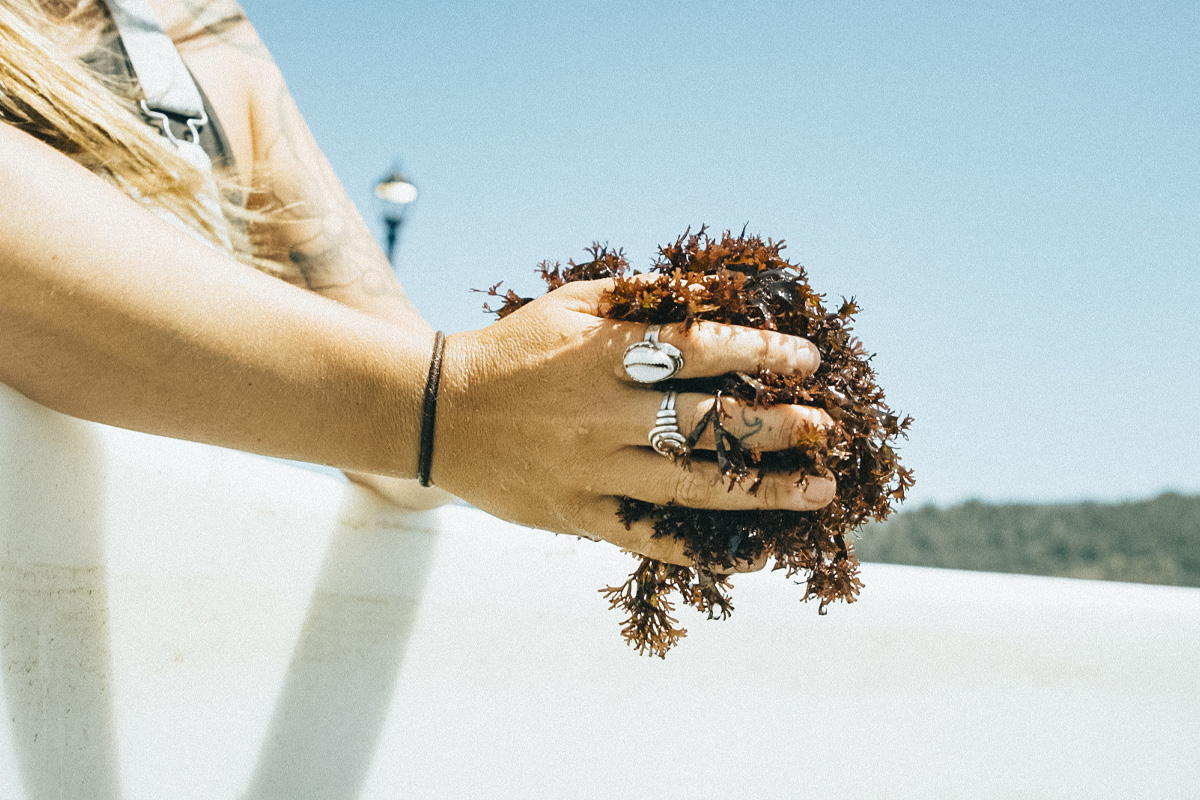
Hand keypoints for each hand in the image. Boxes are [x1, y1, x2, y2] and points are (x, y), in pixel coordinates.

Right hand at [432, 278, 835, 568]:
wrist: (439, 412)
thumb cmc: (513, 350)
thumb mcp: (570, 304)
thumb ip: (639, 297)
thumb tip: (713, 290)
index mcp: (604, 354)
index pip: (699, 349)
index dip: (760, 352)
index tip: (806, 361)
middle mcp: (604, 413)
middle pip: (707, 420)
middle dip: (777, 426)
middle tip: (827, 430)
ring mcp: (591, 469)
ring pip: (691, 483)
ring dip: (763, 490)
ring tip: (819, 492)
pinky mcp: (577, 514)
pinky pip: (650, 537)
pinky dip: (704, 550)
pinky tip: (755, 555)